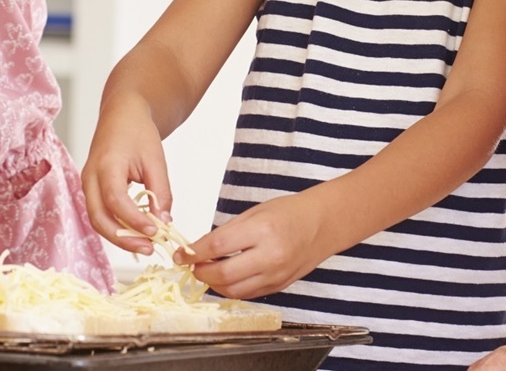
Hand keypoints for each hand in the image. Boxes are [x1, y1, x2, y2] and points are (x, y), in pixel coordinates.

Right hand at [82, 99, 172, 254]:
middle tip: (148, 247)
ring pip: (97, 220)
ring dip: (119, 237)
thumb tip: (163, 223)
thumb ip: (160, 193)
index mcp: (106, 164)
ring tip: (145, 245)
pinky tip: (136, 233)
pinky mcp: (92, 190)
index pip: (115, 200)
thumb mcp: (156, 160)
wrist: (121, 115)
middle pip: (98, 217)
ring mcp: (87, 184)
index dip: (134, 219)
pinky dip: (116, 227)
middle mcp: (90, 177)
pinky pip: (100, 214)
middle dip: (122, 238)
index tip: (154, 231)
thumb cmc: (138, 132)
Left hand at [180, 193, 328, 298]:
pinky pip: (247, 294)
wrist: (323, 224)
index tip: (182, 254)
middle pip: (223, 275)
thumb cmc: (290, 212)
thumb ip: (227, 231)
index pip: (217, 246)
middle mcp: (270, 256)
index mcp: (262, 231)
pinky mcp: (279, 286)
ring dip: (214, 284)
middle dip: (200, 272)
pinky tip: (226, 277)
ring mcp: (276, 275)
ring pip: (233, 291)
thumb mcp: (255, 212)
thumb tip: (199, 248)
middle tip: (192, 265)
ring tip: (208, 271)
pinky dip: (231, 288)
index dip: (194, 253)